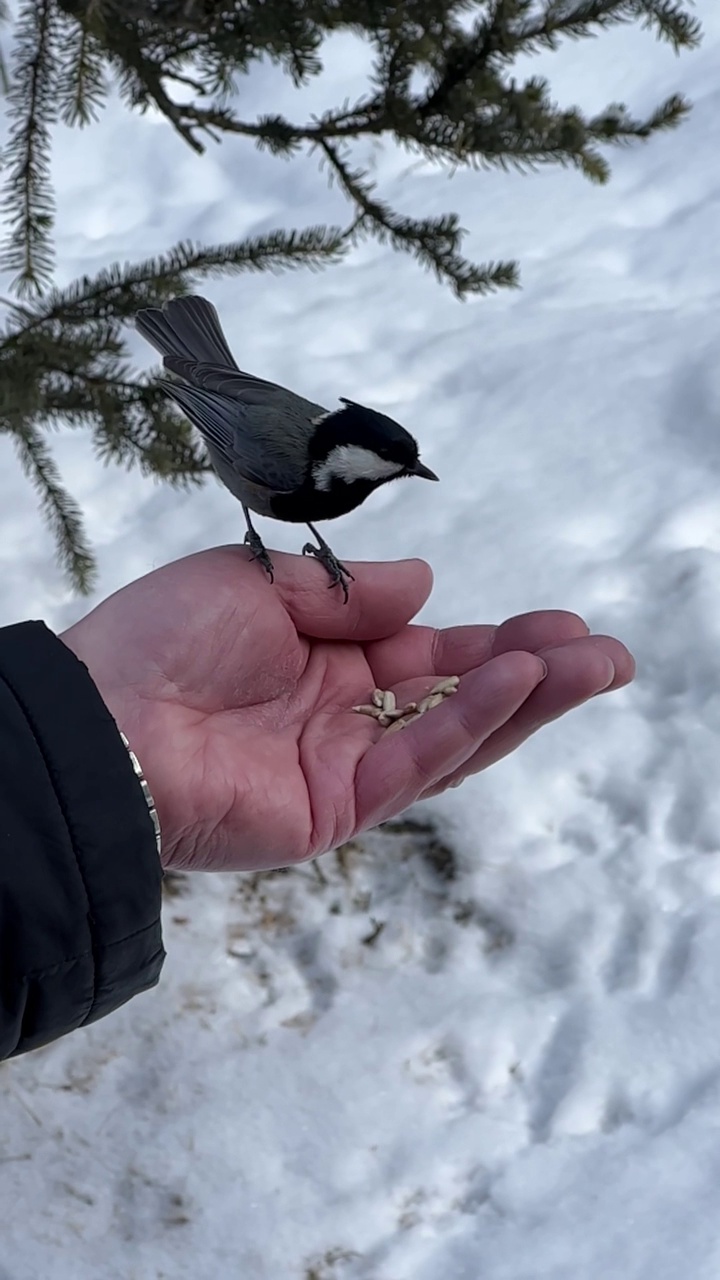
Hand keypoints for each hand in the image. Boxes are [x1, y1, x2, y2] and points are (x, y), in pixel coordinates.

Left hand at [61, 548, 634, 871]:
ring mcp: (344, 768)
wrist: (102, 717)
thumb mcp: (262, 583)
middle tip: (606, 654)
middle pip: (458, 698)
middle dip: (536, 675)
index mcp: (324, 661)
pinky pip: (418, 764)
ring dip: (528, 702)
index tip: (556, 624)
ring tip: (593, 665)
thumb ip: (348, 592)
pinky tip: (519, 682)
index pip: (428, 653)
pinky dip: (470, 723)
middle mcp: (343, 716)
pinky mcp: (337, 811)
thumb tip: (428, 588)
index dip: (490, 640)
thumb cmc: (163, 638)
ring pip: (456, 738)